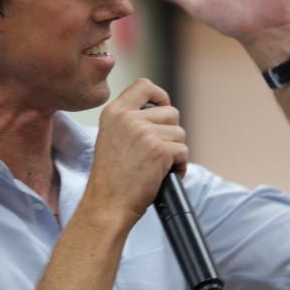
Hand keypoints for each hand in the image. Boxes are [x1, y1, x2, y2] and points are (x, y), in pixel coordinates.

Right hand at [85, 79, 187, 225]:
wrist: (107, 205)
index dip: (160, 96)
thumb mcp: (111, 138)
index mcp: (114, 112)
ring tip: (160, 166)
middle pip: (171, 112)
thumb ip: (130, 121)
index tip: (162, 109)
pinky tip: (166, 175)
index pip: (144, 85)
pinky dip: (180, 166)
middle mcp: (128, 118)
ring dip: (175, 151)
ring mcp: (144, 132)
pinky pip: (183, 151)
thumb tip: (161, 113)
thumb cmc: (111, 179)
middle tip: (159, 151)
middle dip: (171, 132)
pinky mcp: (159, 150)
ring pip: (180, 133)